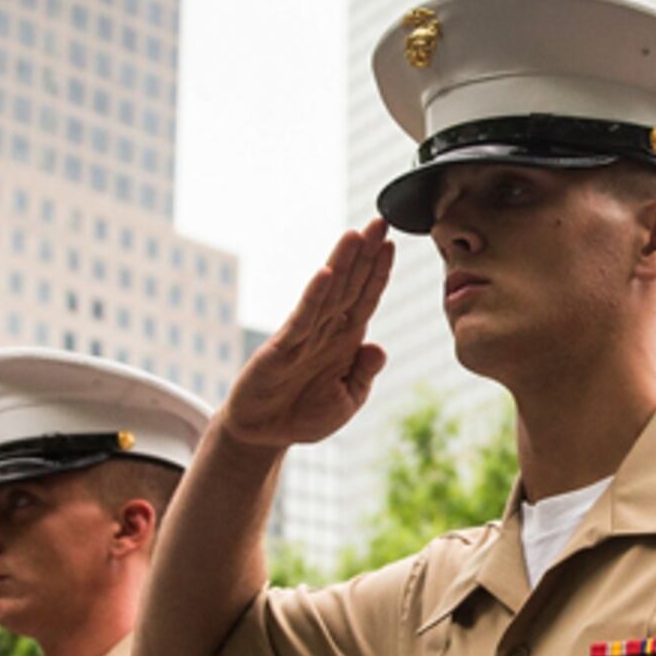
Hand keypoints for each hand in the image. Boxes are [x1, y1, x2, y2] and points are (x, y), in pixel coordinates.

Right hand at [215, 221, 391, 450]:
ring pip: (328, 294)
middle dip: (365, 254)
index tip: (391, 244)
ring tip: (355, 235)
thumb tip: (379, 348)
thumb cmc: (304, 415)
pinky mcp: (282, 349)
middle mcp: (326, 331)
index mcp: (346, 341)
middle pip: (350, 285)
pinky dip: (314, 297)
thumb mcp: (346, 401)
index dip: (379, 273)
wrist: (263, 434)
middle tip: (380, 220)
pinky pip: (302, 319)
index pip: (366, 299)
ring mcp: (303, 337)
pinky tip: (326, 274)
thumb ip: (363, 375)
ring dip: (342, 264)